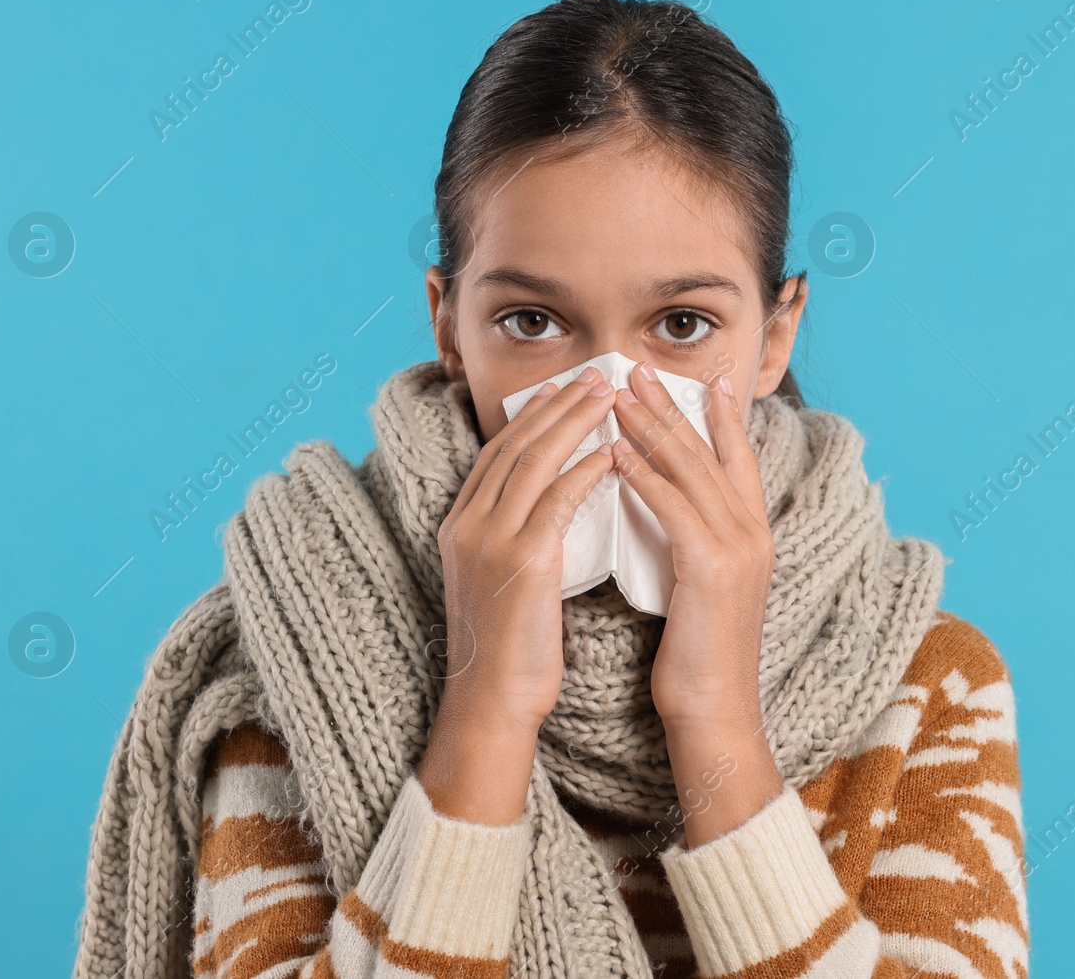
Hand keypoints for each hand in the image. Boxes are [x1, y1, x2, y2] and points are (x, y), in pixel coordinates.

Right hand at [419, 368, 616, 822]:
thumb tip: (549, 509)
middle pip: (515, 445)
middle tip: (596, 375)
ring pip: (535, 461)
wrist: (492, 700)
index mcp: (460, 525)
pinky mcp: (521, 560)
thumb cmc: (508, 650)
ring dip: (575, 422)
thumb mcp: (501, 581)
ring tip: (611, 395)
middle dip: (557, 405)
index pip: (498, 453)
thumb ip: (516, 538)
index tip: (564, 390)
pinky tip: (615, 452)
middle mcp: (468, 523)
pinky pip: (558, 499)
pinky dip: (587, 470)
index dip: (532, 418)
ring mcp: (490, 539)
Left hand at [611, 363, 773, 730]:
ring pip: (690, 469)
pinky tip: (615, 452)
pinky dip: (643, 475)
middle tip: (637, 368)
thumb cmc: (698, 658)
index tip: (707, 379)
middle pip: (708, 451)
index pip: (739, 458)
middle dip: (671, 406)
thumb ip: (692, 543)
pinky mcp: (711, 566)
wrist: (714, 710)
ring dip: (650, 426)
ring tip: (617, 394)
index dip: (722, 416)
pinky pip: (672, 506)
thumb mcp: (700, 587)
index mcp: (753, 534)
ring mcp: (737, 546)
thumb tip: (661, 510)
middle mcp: (752, 531)